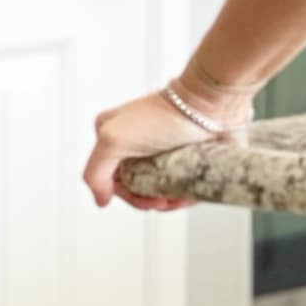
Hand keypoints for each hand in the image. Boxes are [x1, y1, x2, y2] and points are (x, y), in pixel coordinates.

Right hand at [81, 88, 239, 211]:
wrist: (210, 104)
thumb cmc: (165, 115)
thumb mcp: (114, 139)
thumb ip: (95, 172)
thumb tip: (101, 199)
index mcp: (111, 136)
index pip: (111, 179)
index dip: (127, 195)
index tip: (144, 200)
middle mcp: (134, 142)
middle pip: (136, 185)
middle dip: (150, 199)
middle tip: (164, 201)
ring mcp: (160, 148)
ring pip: (159, 186)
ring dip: (169, 199)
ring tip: (179, 199)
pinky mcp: (185, 153)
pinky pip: (182, 180)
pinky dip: (185, 192)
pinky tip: (190, 194)